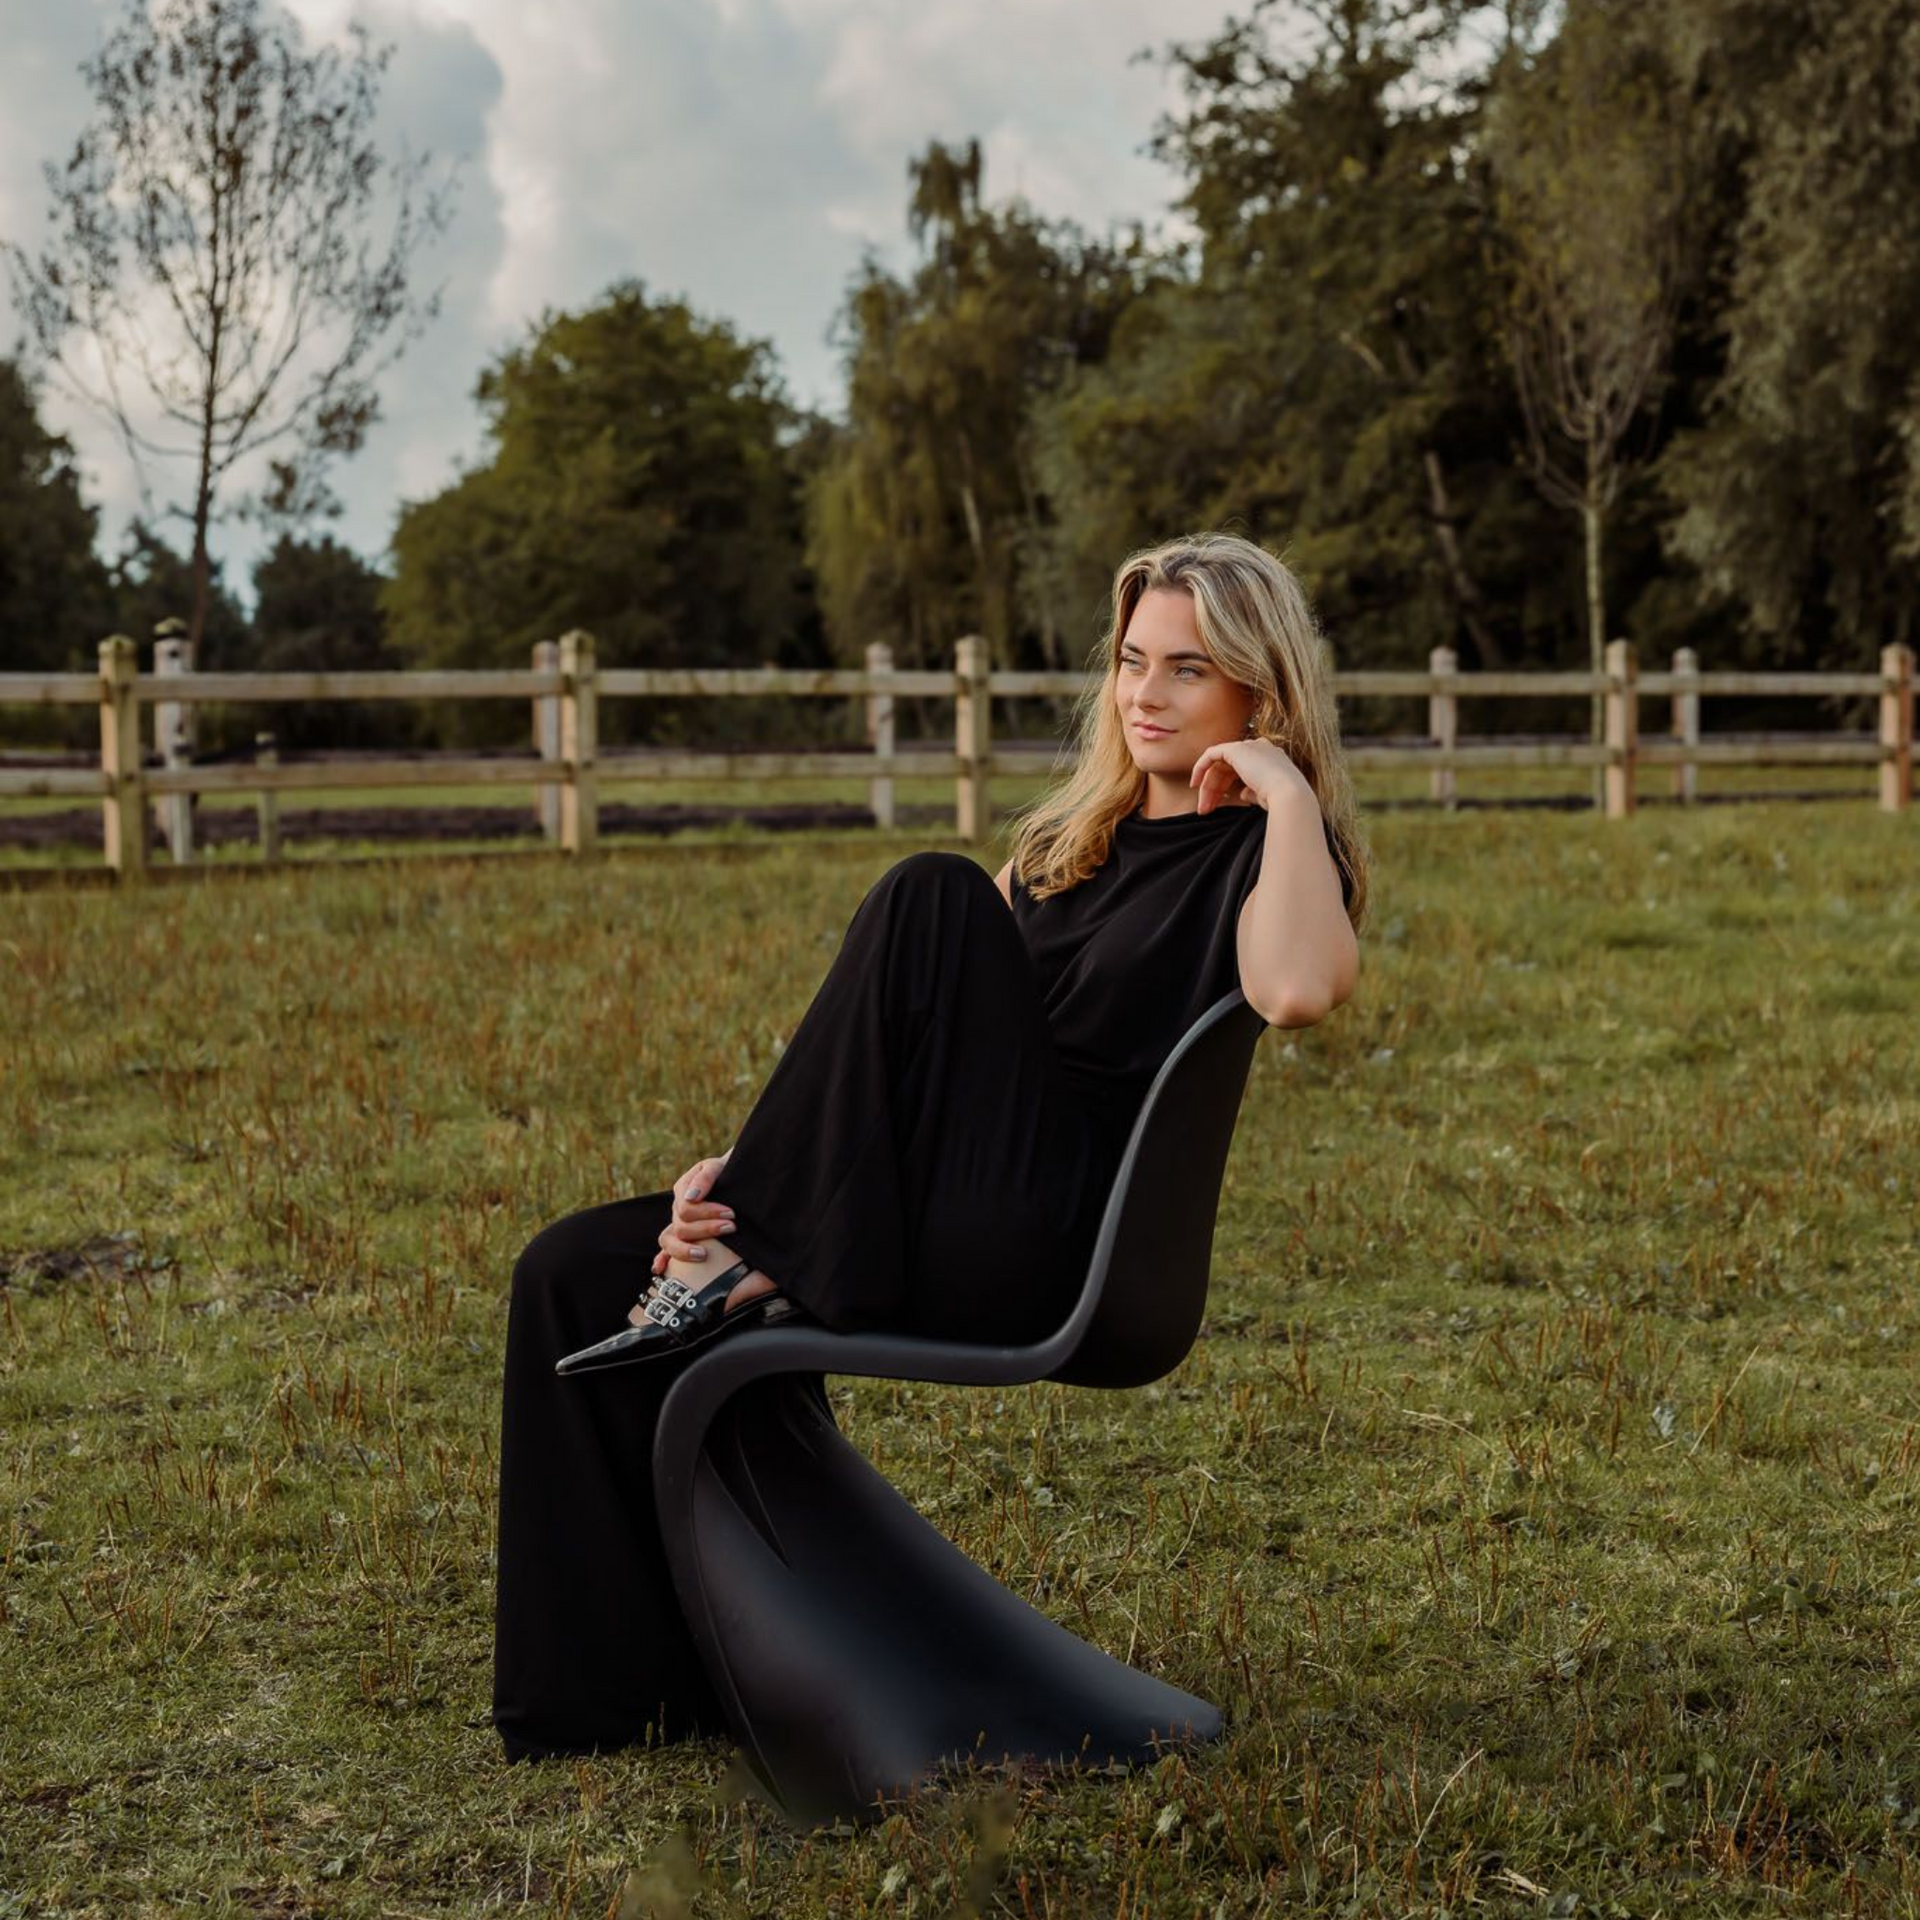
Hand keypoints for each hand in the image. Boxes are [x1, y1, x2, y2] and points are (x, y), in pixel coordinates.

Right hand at [651, 1151, 734, 1277]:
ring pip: (669, 1241)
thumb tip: (692, 1198)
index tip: (731, 1214)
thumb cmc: (726, 1171)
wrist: (733, 1175)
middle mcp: (677, 1207)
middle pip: (681, 1226)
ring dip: (685, 1250)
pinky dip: (661, 1259)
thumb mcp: (717, 1167)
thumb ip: (704, 1178)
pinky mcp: (683, 1235)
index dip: (708, 1212)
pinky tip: (660, 1269)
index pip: (687, 1208)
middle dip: (707, 1229)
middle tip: (731, 1227)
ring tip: (704, 1255)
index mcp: (682, 1189)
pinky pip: (666, 1249)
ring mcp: (677, 1222)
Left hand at [1188, 737, 1312, 814]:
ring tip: (1203, 808)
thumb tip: (1240, 793)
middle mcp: (1261, 748)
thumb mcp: (1265, 796)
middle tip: (1206, 810)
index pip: (1241, 770)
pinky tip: (1195, 784)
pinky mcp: (1237, 748)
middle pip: (1228, 768)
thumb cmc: (1281, 801)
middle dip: (1214, 790)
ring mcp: (1250, 746)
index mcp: (1270, 759)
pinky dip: (1201, 767)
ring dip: (1207, 786)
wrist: (1289, 794)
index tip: (1218, 803)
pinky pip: (1212, 754)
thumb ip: (1252, 791)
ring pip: (1219, 765)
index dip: (1226, 786)